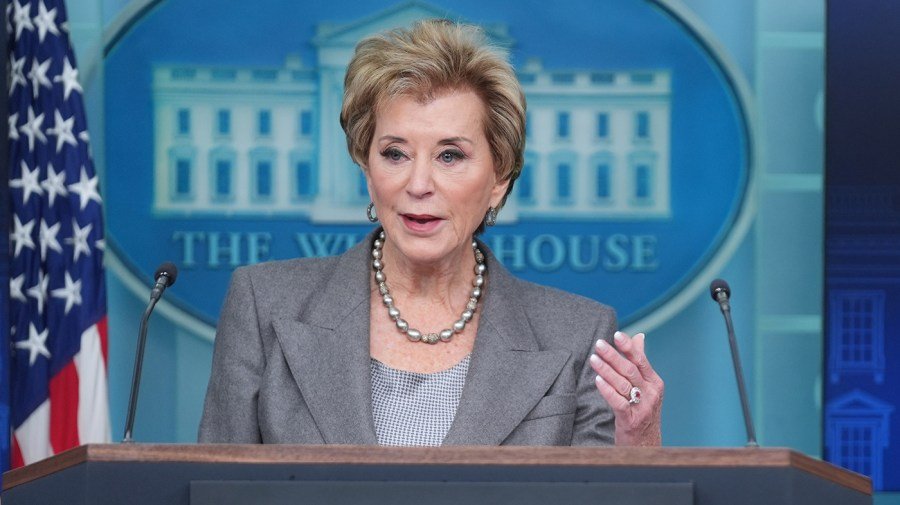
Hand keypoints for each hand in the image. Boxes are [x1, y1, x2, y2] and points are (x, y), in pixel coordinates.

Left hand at [590, 331, 663, 445]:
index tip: (616, 334)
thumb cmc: (642, 411)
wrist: (646, 445)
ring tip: (593, 359)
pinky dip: (607, 390)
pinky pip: (618, 402)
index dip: (628, 347)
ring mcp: (642, 407)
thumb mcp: (646, 388)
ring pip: (623, 384)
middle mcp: (651, 394)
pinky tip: (597, 380)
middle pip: (630, 370)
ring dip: (606, 370)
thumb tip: (638, 337)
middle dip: (613, 355)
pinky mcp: (631, 420)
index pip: (641, 360)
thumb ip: (640, 363)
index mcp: (654, 383)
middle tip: (598, 344)